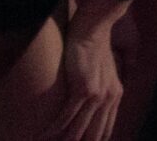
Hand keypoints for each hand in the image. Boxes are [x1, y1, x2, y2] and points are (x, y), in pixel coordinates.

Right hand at [47, 13, 124, 140]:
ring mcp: (96, 95)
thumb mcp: (103, 71)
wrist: (93, 28)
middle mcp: (108, 99)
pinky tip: (41, 137)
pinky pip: (65, 118)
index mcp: (115, 96)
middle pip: (93, 136)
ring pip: (77, 130)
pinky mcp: (82, 89)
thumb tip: (89, 103)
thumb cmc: (93, 47)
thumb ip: (100, 89)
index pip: (105, 131)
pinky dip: (52, 130)